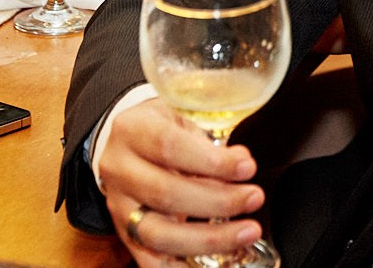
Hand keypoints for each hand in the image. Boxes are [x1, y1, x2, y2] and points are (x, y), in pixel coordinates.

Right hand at [98, 99, 264, 267]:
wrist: (123, 143)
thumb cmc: (159, 129)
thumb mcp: (180, 119)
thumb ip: (208, 142)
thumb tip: (242, 162)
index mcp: (133, 130)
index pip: (170, 147)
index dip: (211, 161)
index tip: (247, 167)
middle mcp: (119, 170)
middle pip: (165, 193)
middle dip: (218, 201)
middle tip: (253, 198)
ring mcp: (119, 206)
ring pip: (158, 233)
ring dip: (209, 238)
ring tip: (246, 232)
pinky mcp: (125, 234)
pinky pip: (149, 261)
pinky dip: (181, 267)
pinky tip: (214, 265)